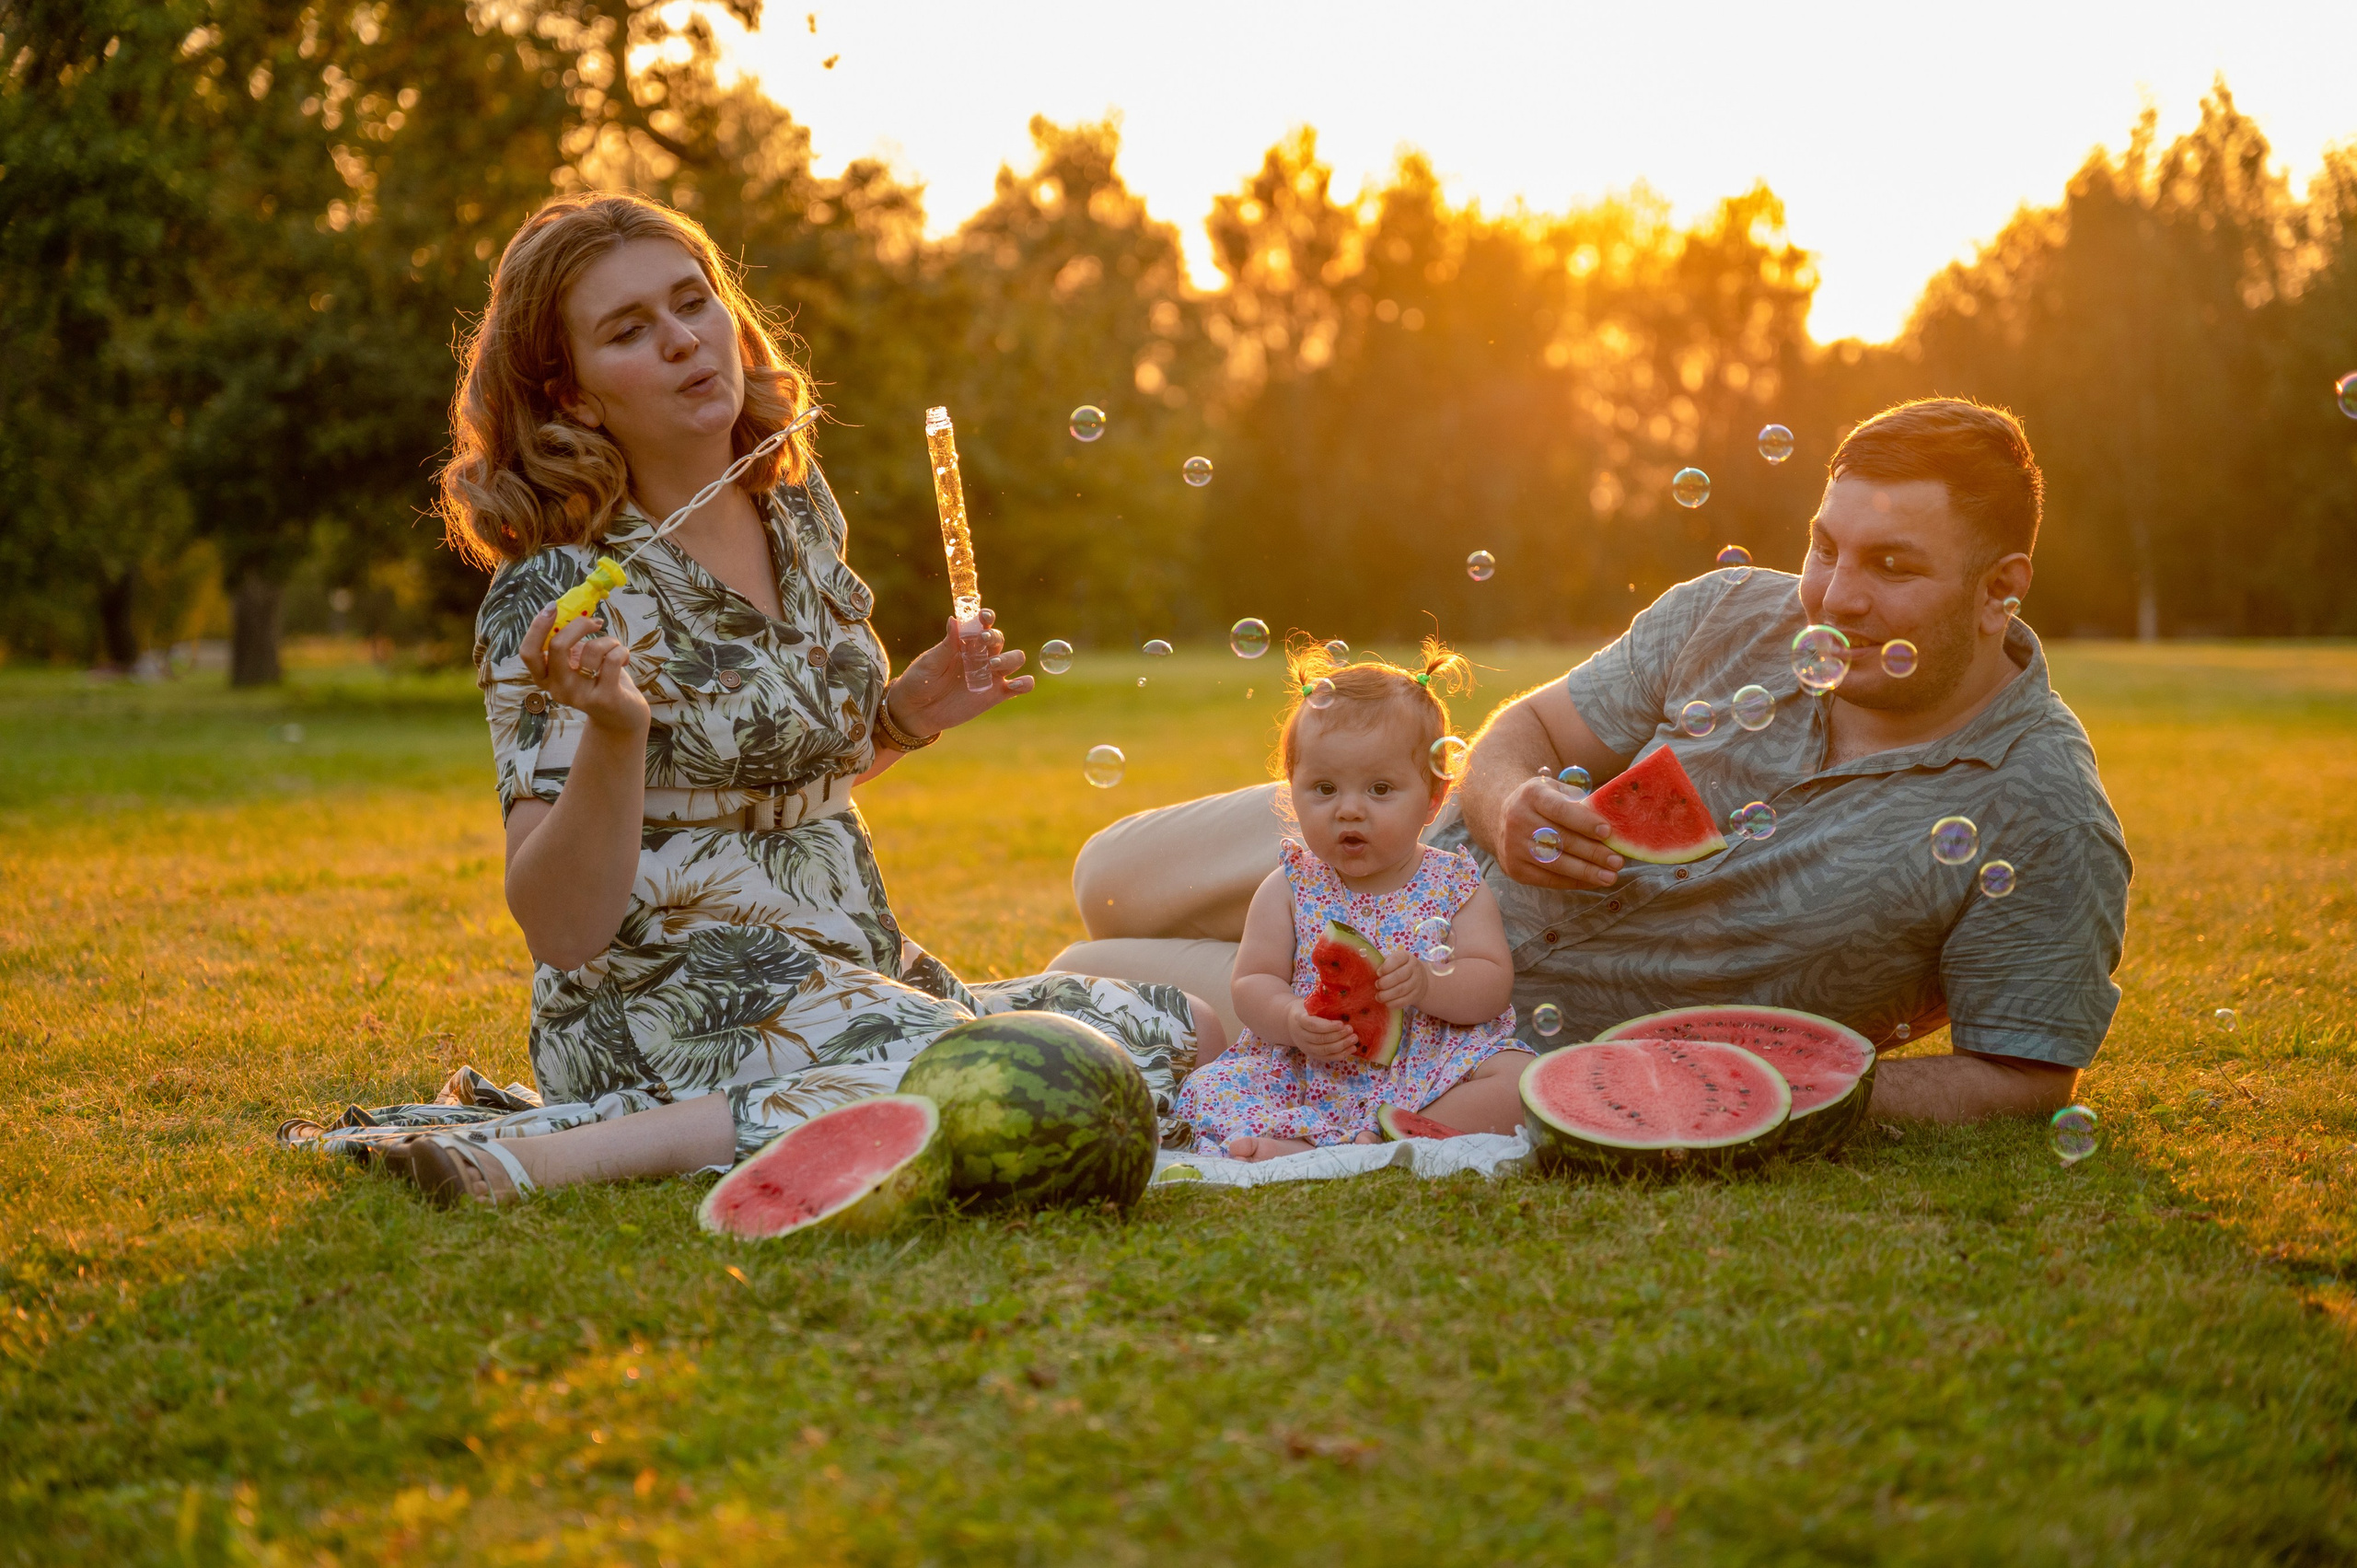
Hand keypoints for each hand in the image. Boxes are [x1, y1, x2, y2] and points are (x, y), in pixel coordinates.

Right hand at [521, 607, 647, 734]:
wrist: (621, 717)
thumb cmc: (598, 681)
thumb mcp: (577, 662)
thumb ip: (568, 643)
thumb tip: (567, 610)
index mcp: (546, 678)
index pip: (528, 652)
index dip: (537, 627)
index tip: (552, 607)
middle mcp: (558, 689)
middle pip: (557, 646)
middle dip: (578, 625)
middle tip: (594, 622)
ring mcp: (580, 696)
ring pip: (593, 649)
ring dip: (608, 640)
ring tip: (614, 648)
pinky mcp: (604, 698)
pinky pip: (612, 659)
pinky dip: (622, 650)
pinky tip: (624, 658)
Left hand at [883, 608, 1033, 741]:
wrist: (917, 711)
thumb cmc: (920, 681)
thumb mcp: (931, 662)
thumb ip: (947, 644)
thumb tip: (954, 619)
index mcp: (965, 643)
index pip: (982, 625)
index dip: (986, 618)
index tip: (984, 617)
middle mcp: (982, 656)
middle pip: (1000, 639)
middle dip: (995, 637)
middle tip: (984, 641)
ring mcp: (991, 675)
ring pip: (1015, 659)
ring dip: (1009, 658)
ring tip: (993, 664)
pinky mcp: (995, 695)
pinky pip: (1019, 686)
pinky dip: (1024, 683)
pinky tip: (1016, 684)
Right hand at [1286, 999, 1360, 1061]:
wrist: (1291, 1022)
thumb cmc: (1305, 1010)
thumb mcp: (1309, 1003)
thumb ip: (1321, 1003)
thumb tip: (1342, 998)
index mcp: (1299, 1019)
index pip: (1312, 1025)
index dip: (1328, 1026)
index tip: (1341, 1023)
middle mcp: (1300, 1035)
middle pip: (1320, 1039)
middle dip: (1338, 1036)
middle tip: (1351, 1030)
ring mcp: (1305, 1047)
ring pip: (1324, 1050)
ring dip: (1341, 1046)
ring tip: (1354, 1039)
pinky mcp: (1312, 1054)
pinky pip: (1326, 1058)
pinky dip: (1340, 1055)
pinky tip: (1351, 1049)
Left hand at [1374, 948, 1430, 1010]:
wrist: (1420, 980)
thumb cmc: (1399, 969)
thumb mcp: (1393, 962)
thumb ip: (1382, 964)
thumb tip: (1367, 968)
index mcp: (1406, 957)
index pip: (1397, 959)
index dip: (1386, 967)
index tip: (1378, 973)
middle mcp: (1414, 968)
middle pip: (1399, 976)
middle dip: (1385, 982)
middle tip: (1376, 985)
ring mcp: (1417, 982)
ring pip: (1401, 990)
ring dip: (1387, 995)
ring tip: (1378, 996)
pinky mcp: (1416, 995)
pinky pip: (1404, 1001)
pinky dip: (1393, 1003)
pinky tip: (1386, 1003)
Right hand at [1498, 772, 1622, 889]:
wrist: (1501, 819)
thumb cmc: (1542, 803)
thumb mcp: (1556, 790)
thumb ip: (1580, 801)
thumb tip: (1614, 817)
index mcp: (1532, 794)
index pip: (1560, 809)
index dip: (1584, 821)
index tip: (1608, 832)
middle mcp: (1518, 819)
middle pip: (1560, 839)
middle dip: (1592, 852)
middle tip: (1618, 861)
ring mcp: (1514, 846)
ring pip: (1555, 863)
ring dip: (1586, 872)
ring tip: (1610, 876)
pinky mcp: (1515, 869)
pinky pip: (1548, 879)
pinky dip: (1573, 882)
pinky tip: (1592, 881)